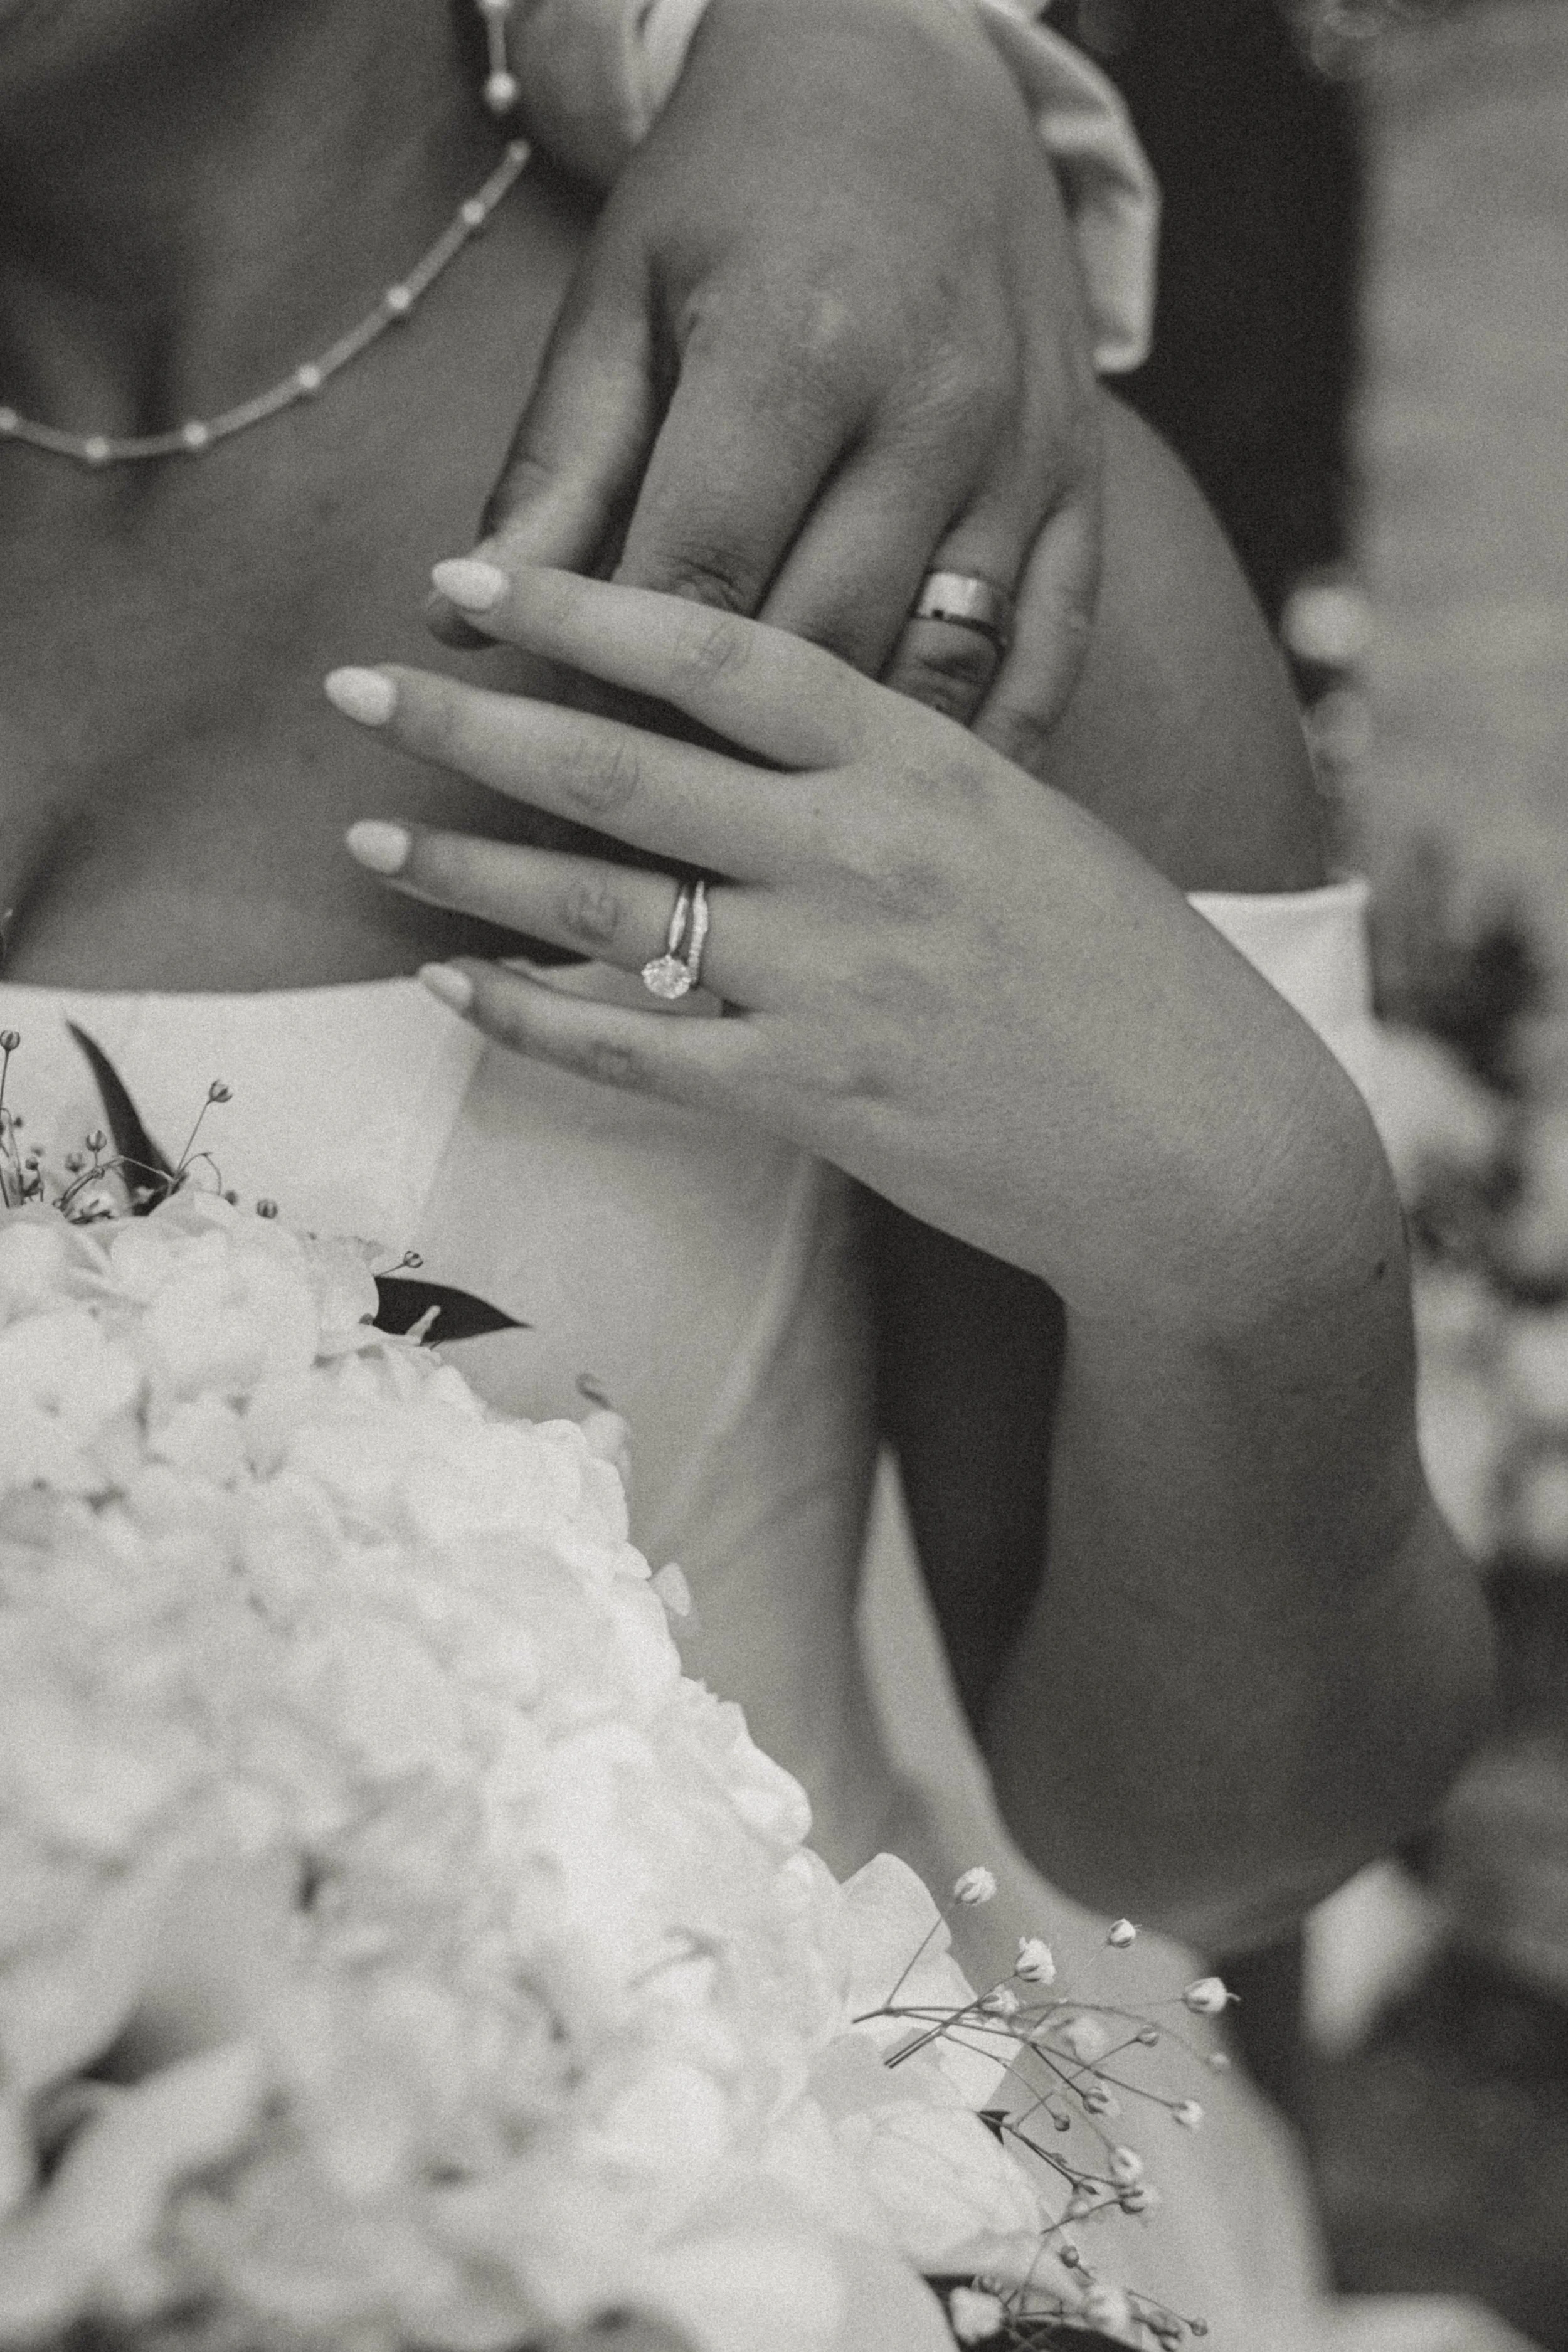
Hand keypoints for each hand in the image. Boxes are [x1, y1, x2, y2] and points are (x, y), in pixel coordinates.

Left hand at [339, 563, 1339, 1323]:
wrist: (1199, 1144)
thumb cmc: (1126, 971)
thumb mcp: (1028, 822)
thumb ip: (904, 761)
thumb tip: (780, 708)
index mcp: (924, 762)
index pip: (721, 650)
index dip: (580, 606)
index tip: (472, 574)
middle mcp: (862, 856)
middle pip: (623, 769)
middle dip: (472, 723)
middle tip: (358, 686)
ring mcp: (829, 983)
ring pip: (603, 910)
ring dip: (466, 871)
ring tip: (366, 841)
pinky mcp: (810, 1100)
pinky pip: (631, 1054)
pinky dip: (529, 1020)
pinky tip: (452, 987)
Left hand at [432, 0, 1102, 758]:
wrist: (917, 77)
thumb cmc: (736, 194)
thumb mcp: (622, 298)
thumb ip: (557, 466)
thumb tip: (453, 621)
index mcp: (797, 351)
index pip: (695, 586)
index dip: (617, 691)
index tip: (559, 752)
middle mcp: (931, 411)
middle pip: (815, 652)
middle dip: (721, 754)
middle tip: (649, 815)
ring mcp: (1023, 458)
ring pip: (934, 678)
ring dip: (848, 776)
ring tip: (774, 833)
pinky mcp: (1080, 489)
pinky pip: (1050, 658)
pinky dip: (985, 746)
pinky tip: (914, 805)